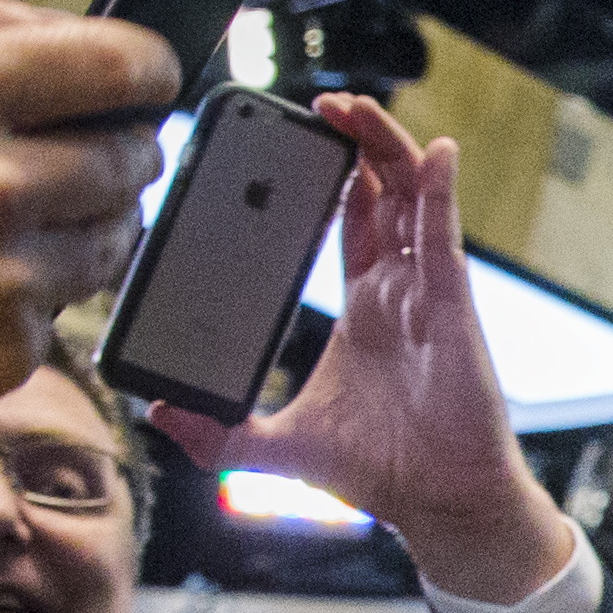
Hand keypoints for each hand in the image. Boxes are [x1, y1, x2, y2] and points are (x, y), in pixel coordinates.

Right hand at [0, 0, 174, 459]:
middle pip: (128, 155)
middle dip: (109, 151)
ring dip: (77, 226)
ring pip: (111, 237)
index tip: (148, 81)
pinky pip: (62, 311)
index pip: (119, 64)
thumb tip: (67, 30)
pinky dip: (26, 298)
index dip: (147, 71)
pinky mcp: (10, 347)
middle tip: (55, 160)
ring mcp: (8, 271)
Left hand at [146, 96, 577, 604]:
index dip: (329, 177)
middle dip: (357, 142)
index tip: (295, 143)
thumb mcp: (279, 446)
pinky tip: (434, 152)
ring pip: (413, 198)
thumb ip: (220, 432)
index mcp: (365, 309)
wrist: (441, 507)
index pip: (350, 221)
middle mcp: (399, 291)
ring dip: (387, 147)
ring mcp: (427, 295)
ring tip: (354, 107)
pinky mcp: (451, 308)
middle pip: (385, 193)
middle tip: (319, 105)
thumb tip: (161, 414)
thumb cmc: (383, 474)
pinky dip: (440, 189)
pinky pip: (445, 235)